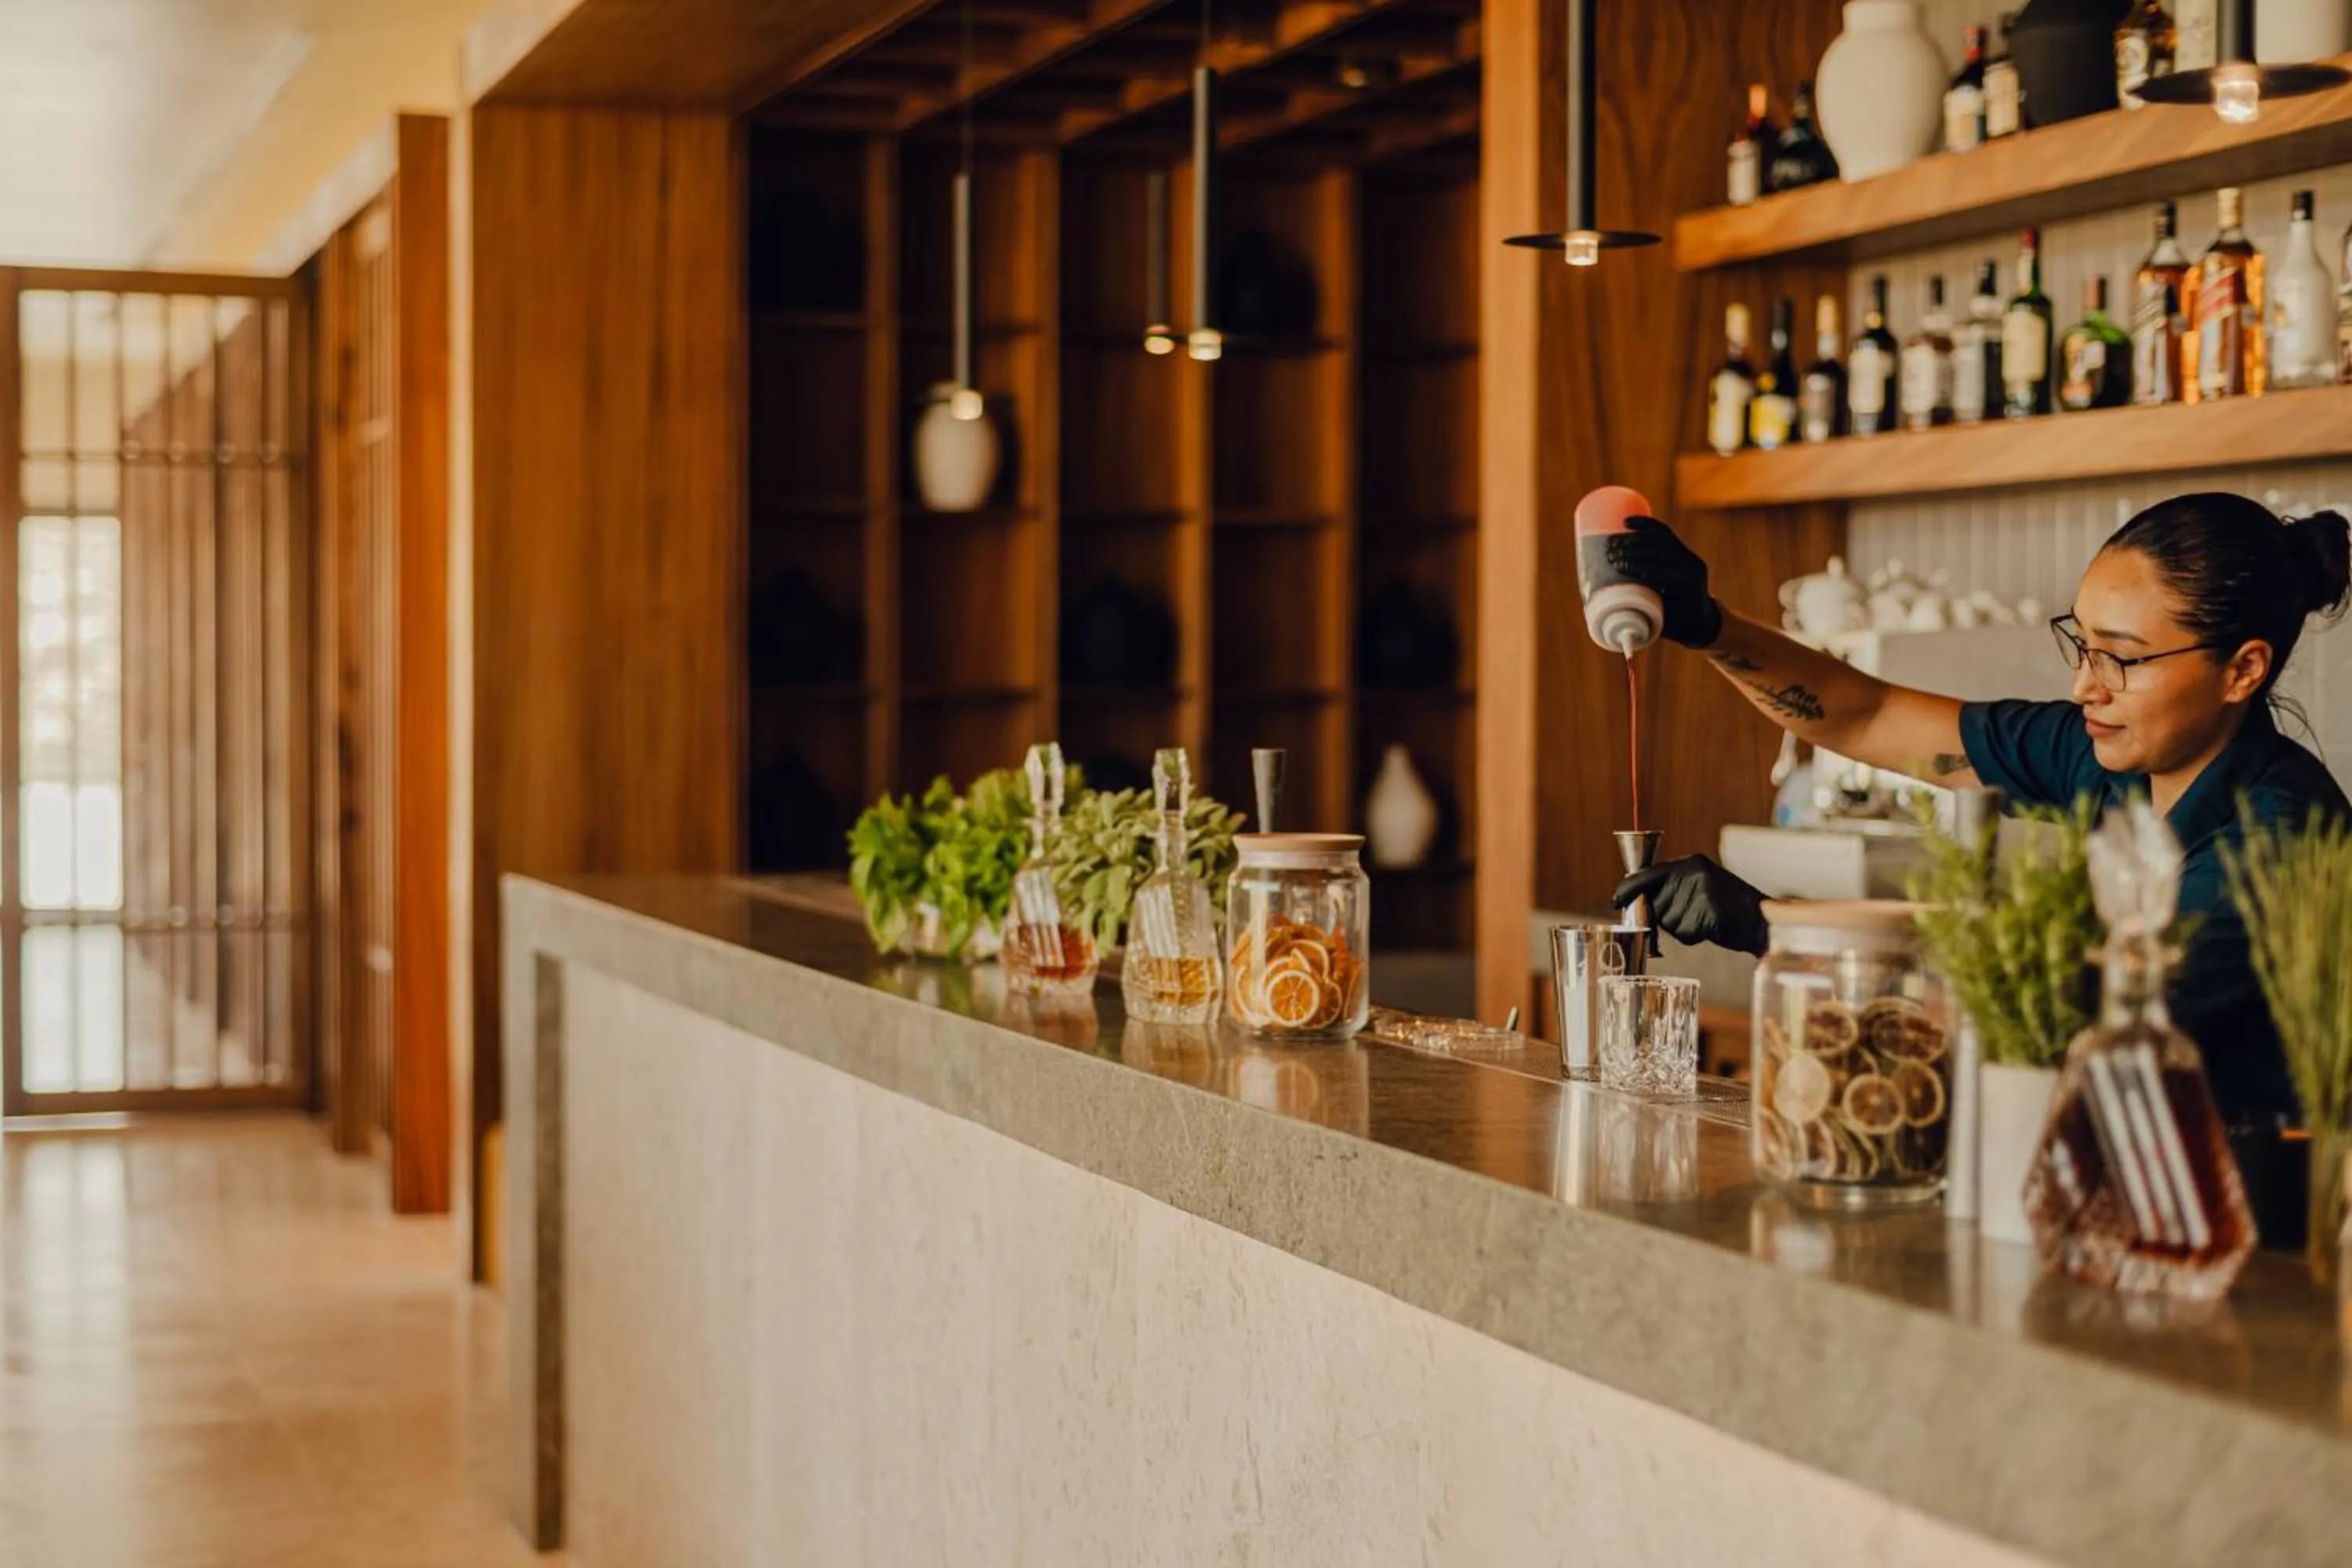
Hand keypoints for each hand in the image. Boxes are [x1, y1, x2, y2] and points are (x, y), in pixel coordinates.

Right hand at [1602, 516, 1722, 647]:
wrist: (1702, 620)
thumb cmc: (1676, 626)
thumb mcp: (1659, 625)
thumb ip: (1637, 615)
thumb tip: (1603, 610)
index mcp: (1688, 586)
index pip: (1660, 570)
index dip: (1637, 565)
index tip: (1615, 565)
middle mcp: (1691, 567)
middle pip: (1658, 551)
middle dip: (1632, 549)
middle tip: (1609, 553)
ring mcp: (1689, 556)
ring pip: (1660, 539)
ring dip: (1633, 538)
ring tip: (1611, 542)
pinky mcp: (1683, 550)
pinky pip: (1664, 533)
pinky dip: (1646, 525)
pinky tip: (1627, 522)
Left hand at [1613, 855, 1767, 955]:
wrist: (1762, 921)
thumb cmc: (1727, 909)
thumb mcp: (1700, 888)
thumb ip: (1672, 890)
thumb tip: (1636, 904)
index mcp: (1690, 863)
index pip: (1648, 874)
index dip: (1628, 889)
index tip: (1615, 901)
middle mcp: (1693, 872)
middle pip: (1655, 903)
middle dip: (1666, 917)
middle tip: (1693, 917)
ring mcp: (1702, 890)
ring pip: (1668, 921)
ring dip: (1682, 929)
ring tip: (1705, 920)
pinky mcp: (1710, 911)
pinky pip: (1684, 933)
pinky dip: (1694, 937)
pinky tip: (1711, 928)